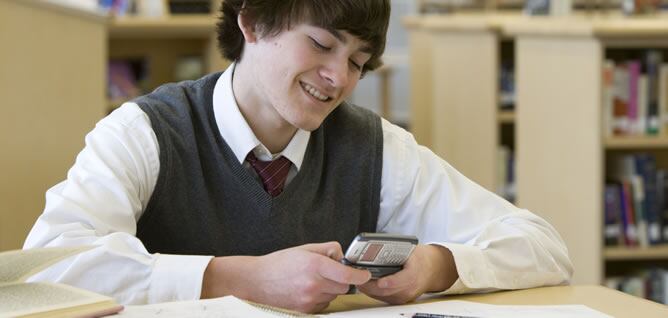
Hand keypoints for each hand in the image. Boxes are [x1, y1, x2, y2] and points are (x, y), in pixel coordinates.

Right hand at [201, 242, 370, 312]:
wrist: (255, 282)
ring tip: (312, 280)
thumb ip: (327, 249)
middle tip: (327, 272)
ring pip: (333, 296)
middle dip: (341, 279)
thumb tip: (342, 255)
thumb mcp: (304, 248)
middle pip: (343, 286)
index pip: (347, 274)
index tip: (364, 274)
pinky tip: (307, 290)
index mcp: (314, 265)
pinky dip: (320, 298)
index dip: (359, 275)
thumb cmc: (278, 264)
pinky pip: (323, 305)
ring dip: (329, 289)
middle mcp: (313, 285)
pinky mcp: (305, 311)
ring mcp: (309, 300)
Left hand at [357, 244, 457, 303]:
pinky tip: (365, 283)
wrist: (433, 270)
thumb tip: (375, 246)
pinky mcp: (399, 300)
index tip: (379, 281)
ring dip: (368, 288)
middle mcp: (409, 288)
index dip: (389, 282)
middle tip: (357, 276)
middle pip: (387, 290)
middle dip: (370, 284)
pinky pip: (383, 298)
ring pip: (382, 296)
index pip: (401, 281)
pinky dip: (373, 291)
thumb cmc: (420, 258)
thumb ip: (394, 249)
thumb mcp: (410, 249)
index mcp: (414, 273)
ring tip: (357, 279)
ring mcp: (404, 296)